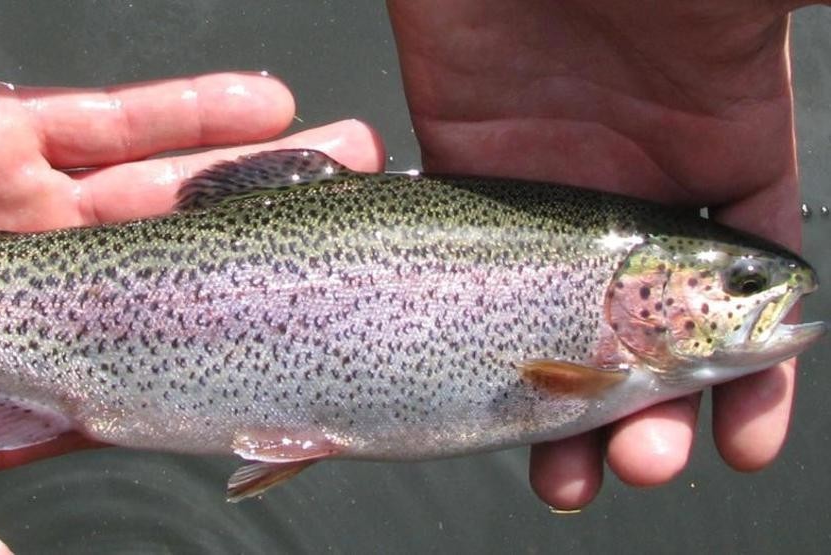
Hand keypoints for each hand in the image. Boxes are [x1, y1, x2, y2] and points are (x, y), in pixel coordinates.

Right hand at [0, 70, 383, 552]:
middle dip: (291, 240)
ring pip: (169, 190)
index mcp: (45, 379)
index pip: (178, 369)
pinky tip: (262, 108)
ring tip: (349, 151)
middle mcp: (55, 297)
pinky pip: (107, 123)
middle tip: (379, 220)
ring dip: (264, 170)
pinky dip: (187, 114)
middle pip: (201, 267)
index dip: (262, 352)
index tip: (344, 330)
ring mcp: (25, 216)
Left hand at [388, 0, 822, 508]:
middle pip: (648, 328)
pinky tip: (485, 410)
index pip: (749, 284)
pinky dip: (479, 345)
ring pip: (557, 323)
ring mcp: (543, 183)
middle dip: (656, 411)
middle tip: (644, 463)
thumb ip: (797, 42)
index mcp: (717, 146)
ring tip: (566, 479)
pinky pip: (471, 274)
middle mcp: (631, 179)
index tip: (751, 441)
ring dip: (567, 412)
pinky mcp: (460, 173)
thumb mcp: (749, 4)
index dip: (756, 370)